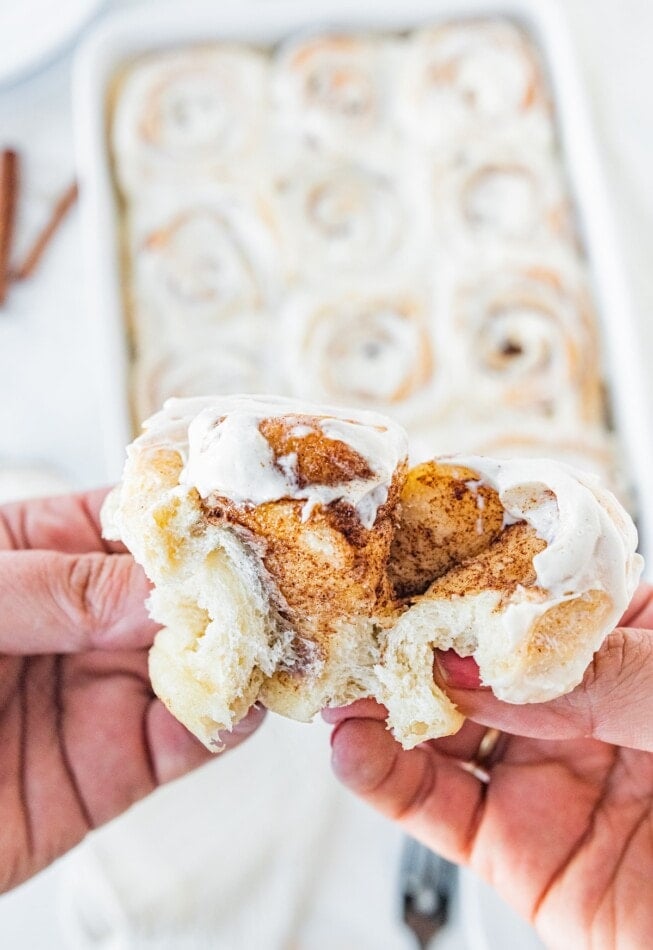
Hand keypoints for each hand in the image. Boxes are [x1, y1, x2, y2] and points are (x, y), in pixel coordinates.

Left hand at [0, 489, 263, 893]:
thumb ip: (55, 588)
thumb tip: (162, 587)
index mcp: (36, 552)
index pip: (134, 519)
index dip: (195, 512)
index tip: (259, 508)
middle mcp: (78, 617)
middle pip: (180, 590)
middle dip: (239, 584)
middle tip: (299, 580)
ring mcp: (98, 690)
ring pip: (197, 663)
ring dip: (246, 653)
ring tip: (291, 641)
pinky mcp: (110, 768)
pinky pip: (184, 740)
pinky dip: (224, 723)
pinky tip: (243, 706)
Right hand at [325, 585, 652, 948]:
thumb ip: (584, 673)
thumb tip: (476, 657)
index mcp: (622, 640)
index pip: (525, 591)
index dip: (465, 568)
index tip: (407, 550)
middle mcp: (573, 702)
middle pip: (470, 657)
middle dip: (407, 637)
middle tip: (352, 618)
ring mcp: (541, 772)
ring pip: (442, 730)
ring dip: (382, 705)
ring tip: (342, 683)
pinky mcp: (516, 849)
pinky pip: (436, 810)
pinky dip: (385, 778)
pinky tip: (356, 748)